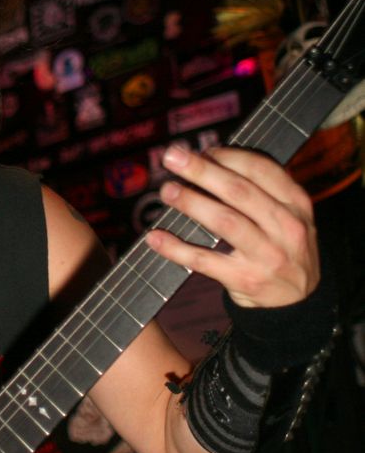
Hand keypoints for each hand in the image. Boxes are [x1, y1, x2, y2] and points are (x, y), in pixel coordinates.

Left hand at [145, 145, 318, 307]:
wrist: (298, 302)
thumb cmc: (282, 248)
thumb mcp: (287, 217)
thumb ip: (259, 191)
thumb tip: (207, 162)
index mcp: (296, 204)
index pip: (261, 170)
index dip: (227, 156)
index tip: (201, 151)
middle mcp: (286, 227)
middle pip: (238, 191)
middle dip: (201, 171)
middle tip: (172, 158)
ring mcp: (267, 255)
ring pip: (224, 221)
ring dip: (191, 203)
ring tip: (166, 190)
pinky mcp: (245, 279)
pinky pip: (204, 260)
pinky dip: (176, 248)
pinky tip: (155, 237)